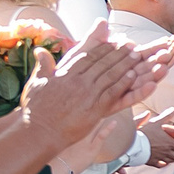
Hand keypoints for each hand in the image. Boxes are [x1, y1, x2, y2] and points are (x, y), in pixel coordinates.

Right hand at [19, 26, 168, 151]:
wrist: (39, 132)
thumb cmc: (36, 110)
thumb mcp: (36, 83)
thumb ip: (43, 65)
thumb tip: (39, 50)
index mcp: (65, 74)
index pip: (88, 56)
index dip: (102, 48)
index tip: (113, 41)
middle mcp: (78, 81)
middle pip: (102, 63)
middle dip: (118, 53)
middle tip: (131, 45)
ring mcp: (87, 95)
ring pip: (110, 75)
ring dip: (125, 65)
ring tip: (137, 57)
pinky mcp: (95, 109)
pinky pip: (113, 93)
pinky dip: (124, 83)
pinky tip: (133, 76)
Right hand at [139, 110, 173, 167]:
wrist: (134, 144)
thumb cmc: (146, 133)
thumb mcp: (157, 122)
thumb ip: (167, 116)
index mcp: (170, 143)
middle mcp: (166, 152)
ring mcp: (159, 158)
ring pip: (170, 161)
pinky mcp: (152, 161)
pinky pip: (160, 165)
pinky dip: (164, 164)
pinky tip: (165, 164)